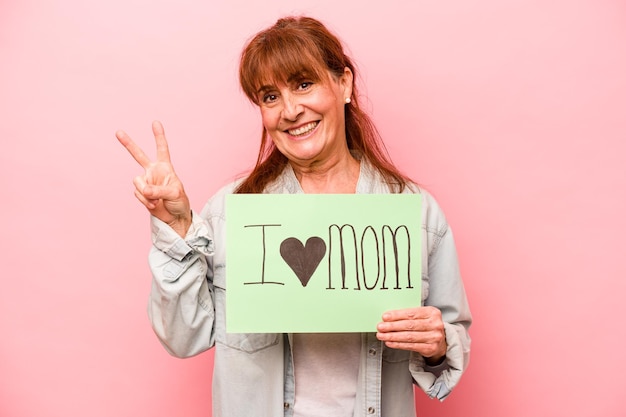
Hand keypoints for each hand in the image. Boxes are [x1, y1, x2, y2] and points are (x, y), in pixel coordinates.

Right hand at [116, 121, 191, 236]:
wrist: (174, 217)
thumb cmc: (179, 202)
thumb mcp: (174, 193)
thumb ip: (158, 190)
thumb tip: (143, 189)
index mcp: (165, 168)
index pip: (162, 149)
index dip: (159, 136)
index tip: (155, 122)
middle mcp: (154, 172)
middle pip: (139, 155)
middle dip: (128, 144)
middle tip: (118, 132)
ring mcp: (146, 182)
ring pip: (137, 181)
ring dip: (147, 193)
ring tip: (157, 200)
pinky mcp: (141, 193)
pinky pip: (138, 194)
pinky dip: (146, 201)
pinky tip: (154, 204)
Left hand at [376, 306, 446, 364]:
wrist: (441, 341)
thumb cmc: (427, 326)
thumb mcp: (422, 316)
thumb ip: (408, 315)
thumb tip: (388, 317)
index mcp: (432, 312)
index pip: (411, 313)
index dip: (397, 315)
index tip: (385, 317)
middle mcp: (435, 324)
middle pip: (409, 325)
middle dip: (392, 326)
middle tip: (381, 327)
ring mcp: (434, 337)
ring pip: (408, 336)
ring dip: (392, 336)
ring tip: (382, 335)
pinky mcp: (430, 348)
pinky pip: (410, 346)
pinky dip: (398, 344)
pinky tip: (390, 342)